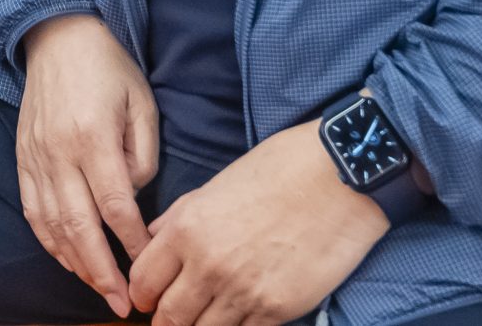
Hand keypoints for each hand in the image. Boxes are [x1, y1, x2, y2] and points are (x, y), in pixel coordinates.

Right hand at [16, 14, 159, 317]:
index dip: (133, 243)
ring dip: (76, 264)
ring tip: (100, 290)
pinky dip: (49, 241)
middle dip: (103, 272)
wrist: (57, 35)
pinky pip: (33, 210)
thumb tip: (135, 197)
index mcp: (93, 136)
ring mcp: (36, 157)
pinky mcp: (23, 157)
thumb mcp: (142, 103)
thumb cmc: (108, 67)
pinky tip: (68, 260)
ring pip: (52, 225)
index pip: (116, 206)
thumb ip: (143, 154)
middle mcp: (59, 151)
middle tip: (124, 303)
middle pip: (80, 226)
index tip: (150, 265)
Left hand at [127, 119, 387, 325]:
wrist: (337, 177)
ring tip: (208, 318)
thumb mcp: (216, 185)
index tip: (149, 299)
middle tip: (175, 318)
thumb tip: (155, 239)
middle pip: (169, 317)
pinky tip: (242, 317)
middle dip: (167, 321)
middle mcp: (208, 266)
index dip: (143, 295)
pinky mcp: (277, 310)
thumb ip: (180, 217)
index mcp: (187, 230)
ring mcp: (243, 292)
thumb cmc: (279, 170)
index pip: (144, 281)